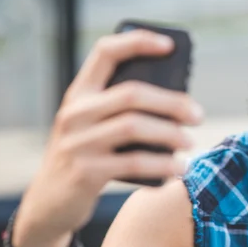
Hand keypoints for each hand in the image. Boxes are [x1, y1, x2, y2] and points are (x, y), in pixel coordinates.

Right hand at [11, 30, 203, 246]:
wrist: (49, 204)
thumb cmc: (86, 157)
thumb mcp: (93, 127)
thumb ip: (121, 110)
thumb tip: (179, 102)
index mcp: (79, 93)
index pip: (105, 52)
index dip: (138, 42)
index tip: (170, 46)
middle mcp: (74, 112)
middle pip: (132, 93)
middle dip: (173, 102)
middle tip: (198, 115)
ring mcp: (77, 142)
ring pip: (134, 126)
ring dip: (171, 134)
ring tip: (190, 142)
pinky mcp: (85, 172)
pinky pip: (134, 162)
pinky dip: (163, 164)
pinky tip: (179, 168)